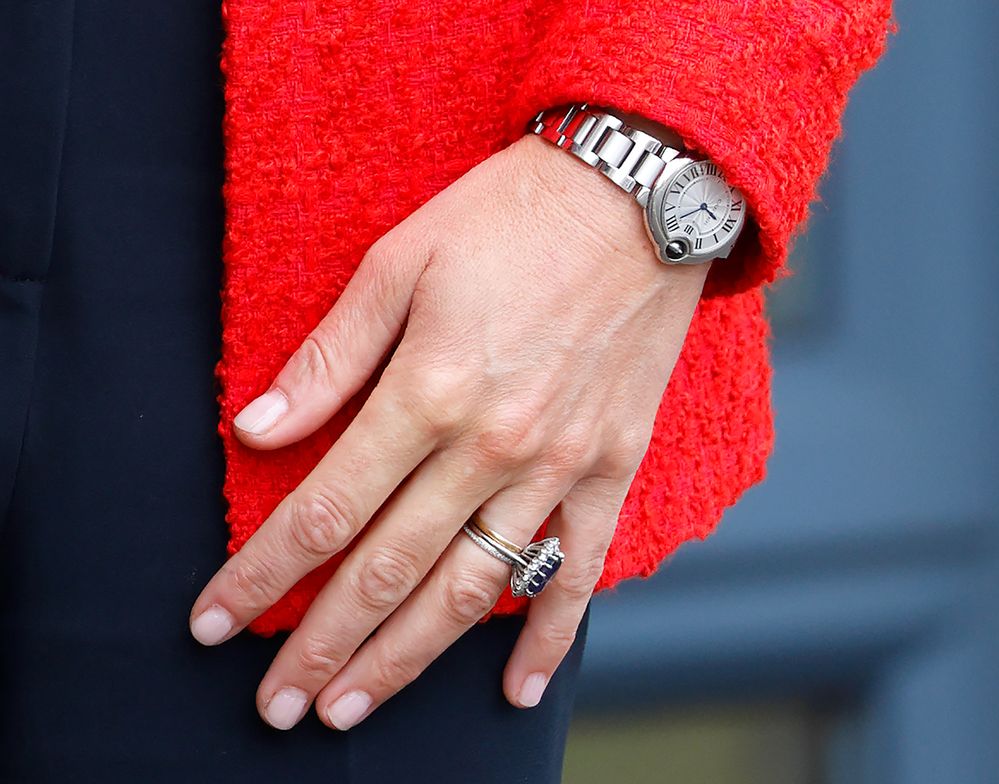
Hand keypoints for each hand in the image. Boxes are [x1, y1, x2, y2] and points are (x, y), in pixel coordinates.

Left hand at [188, 130, 710, 730]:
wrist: (638, 192)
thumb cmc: (511, 216)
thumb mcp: (399, 261)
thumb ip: (328, 357)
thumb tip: (256, 431)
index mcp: (427, 390)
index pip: (323, 510)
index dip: (259, 576)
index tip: (215, 624)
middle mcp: (490, 445)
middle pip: (387, 569)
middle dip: (320, 646)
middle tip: (276, 707)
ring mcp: (558, 464)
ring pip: (472, 589)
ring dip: (407, 659)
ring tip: (354, 709)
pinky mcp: (612, 465)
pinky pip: (580, 569)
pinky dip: (551, 637)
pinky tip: (516, 690)